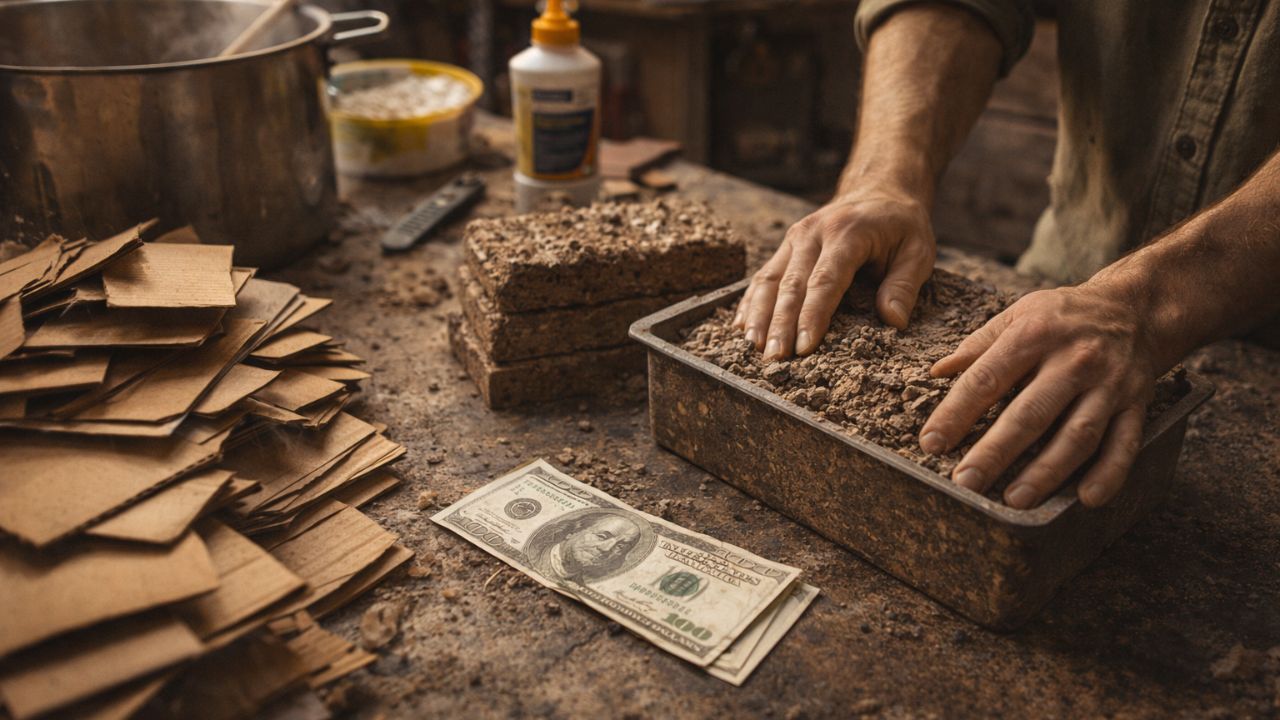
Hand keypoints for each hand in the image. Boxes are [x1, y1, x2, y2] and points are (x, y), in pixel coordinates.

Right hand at [733, 186, 935, 359]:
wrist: (880, 190)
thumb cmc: (901, 225)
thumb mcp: (919, 250)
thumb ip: (904, 285)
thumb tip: (893, 321)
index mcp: (847, 234)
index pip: (825, 280)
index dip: (812, 315)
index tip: (803, 347)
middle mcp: (814, 233)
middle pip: (791, 284)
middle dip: (780, 324)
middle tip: (774, 359)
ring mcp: (795, 238)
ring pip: (769, 280)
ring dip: (759, 316)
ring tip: (753, 348)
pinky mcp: (786, 246)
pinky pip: (764, 275)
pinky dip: (751, 302)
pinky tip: (742, 327)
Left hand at [919, 282, 1160, 508]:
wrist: (1134, 309)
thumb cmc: (1062, 316)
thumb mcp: (1018, 314)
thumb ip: (977, 345)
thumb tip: (936, 373)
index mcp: (1033, 335)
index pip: (986, 379)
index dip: (956, 413)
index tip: (931, 443)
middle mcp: (1073, 360)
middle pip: (1031, 413)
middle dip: (996, 451)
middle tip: (966, 482)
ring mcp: (1108, 385)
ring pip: (1077, 434)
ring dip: (1047, 471)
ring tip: (1016, 499)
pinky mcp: (1136, 404)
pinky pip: (1125, 443)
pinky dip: (1110, 474)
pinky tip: (1088, 499)